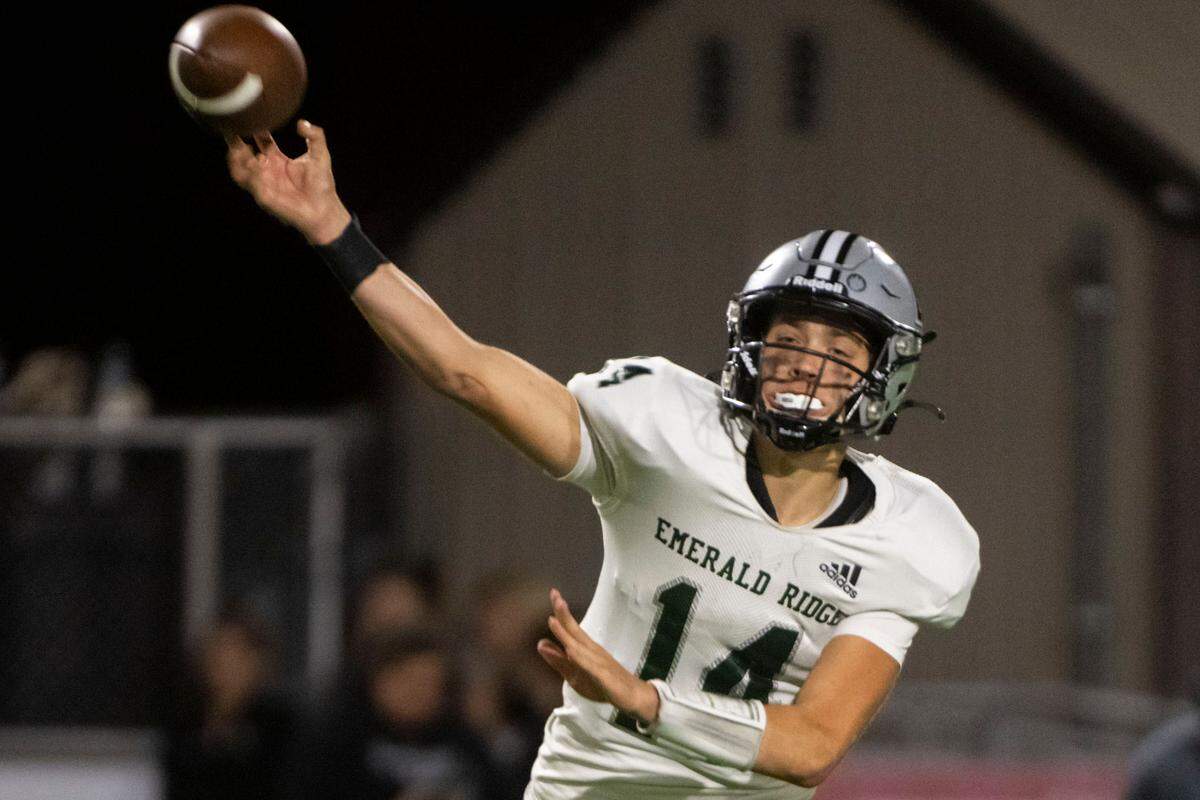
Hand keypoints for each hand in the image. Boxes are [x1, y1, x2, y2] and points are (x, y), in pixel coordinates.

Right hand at [225, 120, 351, 244]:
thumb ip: (315, 136)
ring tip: (237, 146)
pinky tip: (255, 162)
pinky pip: (250, 183)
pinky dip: (250, 172)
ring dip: (236, 158)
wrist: (323, 210)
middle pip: (244, 153)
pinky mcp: (263, 196)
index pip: (262, 141)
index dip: (256, 129)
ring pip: (240, 169)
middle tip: (231, 127)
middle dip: (235, 141)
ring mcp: (263, 183)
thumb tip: (302, 123)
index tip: (251, 115)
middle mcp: (267, 170)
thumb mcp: (320, 156)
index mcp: (278, 160)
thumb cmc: (321, 185)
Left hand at [537, 588, 659, 725]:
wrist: (634, 696)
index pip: (571, 628)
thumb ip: (558, 660)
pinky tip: (571, 652)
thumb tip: (540, 643)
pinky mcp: (605, 678)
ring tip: (554, 619)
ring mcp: (599, 663)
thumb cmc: (604, 684)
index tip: (554, 592)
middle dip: (564, 614)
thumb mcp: (575, 675)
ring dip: (566, 633)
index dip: (561, 613)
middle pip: (575, 631)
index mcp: (585, 649)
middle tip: (555, 594)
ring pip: (579, 647)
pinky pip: (591, 668)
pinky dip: (580, 659)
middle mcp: (592, 651)